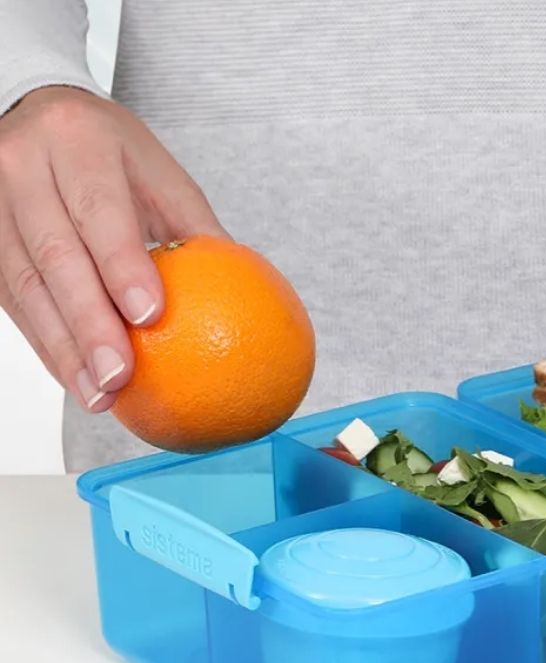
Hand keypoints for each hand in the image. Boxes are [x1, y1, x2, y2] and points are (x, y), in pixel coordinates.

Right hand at [0, 87, 226, 411]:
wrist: (39, 113)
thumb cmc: (112, 152)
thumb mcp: (162, 175)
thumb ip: (197, 232)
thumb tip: (251, 299)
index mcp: (78, 140)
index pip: (99, 210)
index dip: (121, 265)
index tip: (150, 316)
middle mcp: (23, 166)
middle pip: (55, 256)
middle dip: (88, 325)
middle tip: (121, 376)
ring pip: (24, 286)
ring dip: (63, 350)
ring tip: (100, 395)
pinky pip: (14, 302)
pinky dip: (47, 346)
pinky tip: (78, 380)